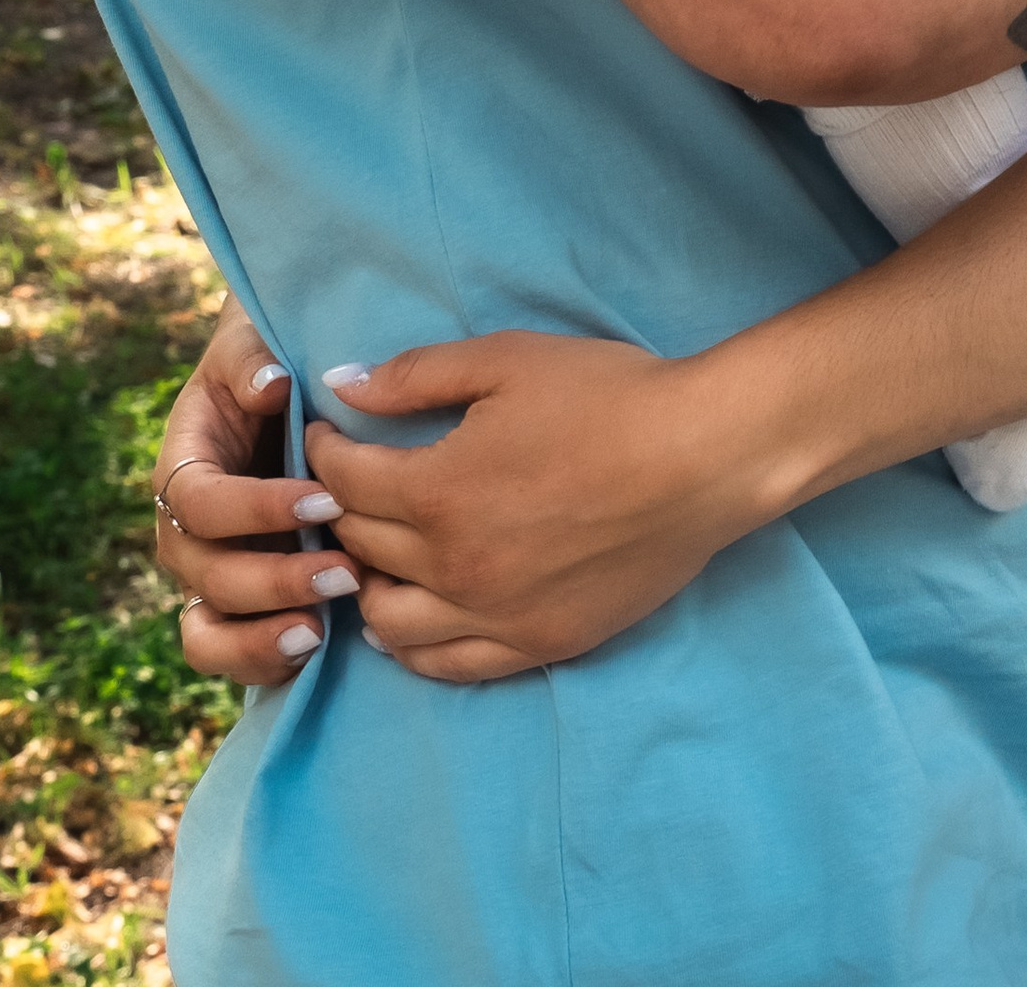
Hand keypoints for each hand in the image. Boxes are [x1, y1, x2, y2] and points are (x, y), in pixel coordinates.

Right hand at [149, 300, 355, 686]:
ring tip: (319, 632)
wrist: (281, 392)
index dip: (255, 509)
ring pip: (207, 634)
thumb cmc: (267, 363)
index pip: (200, 503)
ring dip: (259, 641)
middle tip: (348, 573)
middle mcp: (186, 532)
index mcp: (181, 467)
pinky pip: (235, 655)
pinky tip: (321, 648)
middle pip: (207, 576)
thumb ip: (250, 360)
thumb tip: (268, 385)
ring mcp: (209, 575)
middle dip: (274, 581)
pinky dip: (268, 661)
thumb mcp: (251, 344)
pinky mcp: (240, 607)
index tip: (325, 502)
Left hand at [305, 330, 759, 680]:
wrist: (701, 458)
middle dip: (342, 511)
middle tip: (348, 486)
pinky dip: (414, 646)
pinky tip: (411, 620)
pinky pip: (449, 666)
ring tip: (376, 555)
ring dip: (369, 586)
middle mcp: (453, 567)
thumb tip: (341, 383)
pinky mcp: (537, 644)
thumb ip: (416, 376)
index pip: (345, 482)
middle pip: (362, 549)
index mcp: (437, 492)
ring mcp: (495, 616)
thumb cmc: (607, 396)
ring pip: (391, 623)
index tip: (329, 432)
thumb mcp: (508, 361)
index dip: (325, 451)